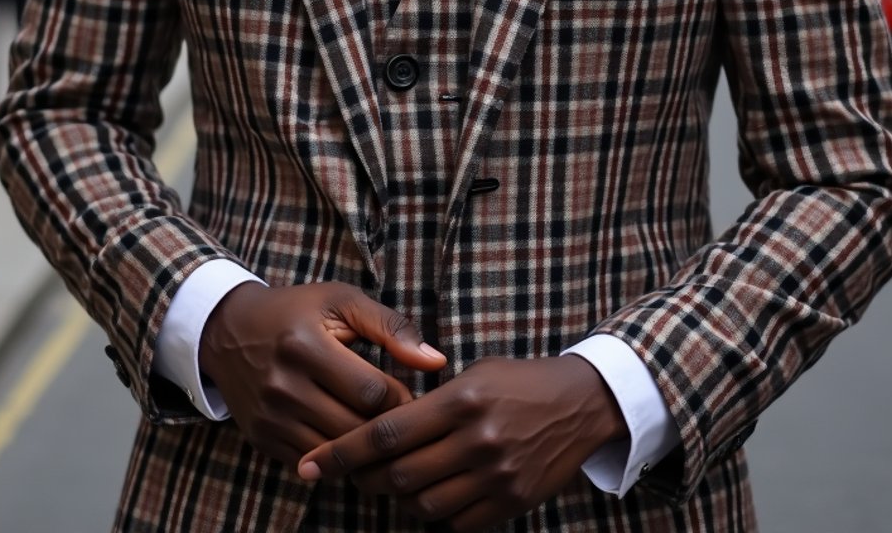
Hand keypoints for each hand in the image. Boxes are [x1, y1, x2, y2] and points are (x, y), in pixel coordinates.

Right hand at [198, 280, 445, 465]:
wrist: (229, 330)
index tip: (411, 394)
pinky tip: (351, 442)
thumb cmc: (297, 311)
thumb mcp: (342, 302)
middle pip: (355, 428)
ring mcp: (270, 417)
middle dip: (387, 428)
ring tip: (383, 435)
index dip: (401, 398)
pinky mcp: (263, 439)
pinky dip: (337, 459)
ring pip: (335, 453)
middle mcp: (283, 386)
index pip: (371, 392)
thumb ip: (391, 328)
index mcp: (306, 345)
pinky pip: (313, 464)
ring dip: (365, 449)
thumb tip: (437, 361)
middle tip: (405, 421)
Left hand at [297, 354, 626, 530]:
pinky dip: (436, 514)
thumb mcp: (473, 374)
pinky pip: (456, 523)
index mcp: (461, 399)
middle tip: (353, 474)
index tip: (310, 464)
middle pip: (399, 475)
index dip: (342, 452)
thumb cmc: (518, 381)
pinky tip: (433, 494)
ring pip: (424, 505)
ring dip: (401, 498)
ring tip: (394, 482)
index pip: (386, 432)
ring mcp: (495, 475)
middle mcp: (476, 439)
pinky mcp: (511, 502)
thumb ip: (430, 400)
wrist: (581, 403)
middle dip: (367, 479)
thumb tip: (380, 426)